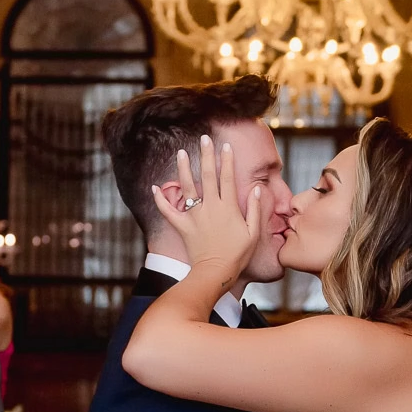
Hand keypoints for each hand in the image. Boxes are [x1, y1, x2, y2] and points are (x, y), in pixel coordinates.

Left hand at [150, 135, 262, 282]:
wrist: (215, 273)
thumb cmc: (237, 255)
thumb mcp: (252, 232)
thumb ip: (254, 209)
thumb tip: (257, 189)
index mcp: (228, 208)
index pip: (228, 178)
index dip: (227, 160)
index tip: (226, 146)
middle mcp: (210, 207)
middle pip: (208, 176)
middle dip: (207, 155)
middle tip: (204, 138)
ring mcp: (195, 216)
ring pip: (187, 187)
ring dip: (184, 169)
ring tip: (181, 153)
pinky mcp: (183, 226)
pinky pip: (169, 211)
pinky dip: (161, 199)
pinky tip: (155, 187)